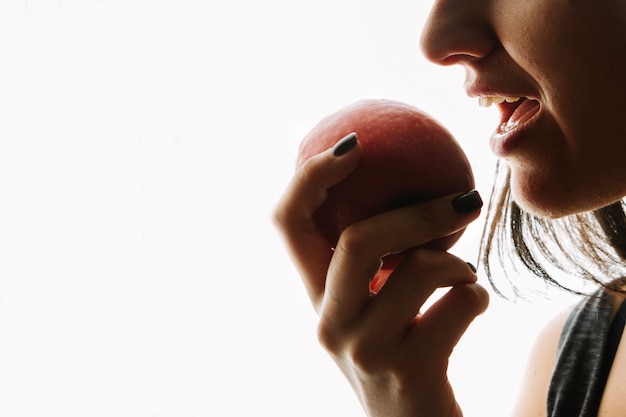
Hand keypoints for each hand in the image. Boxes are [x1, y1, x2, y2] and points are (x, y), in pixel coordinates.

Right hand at [274, 136, 489, 416]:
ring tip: (464, 275)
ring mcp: (363, 350)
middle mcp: (327, 322)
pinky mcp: (408, 372)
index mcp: (315, 296)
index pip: (286, 224)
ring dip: (459, 263)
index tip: (354, 146)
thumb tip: (415, 182)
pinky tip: (470, 307)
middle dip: (420, 212)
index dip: (310, 177)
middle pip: (359, 239)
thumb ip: (376, 258)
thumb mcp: (373, 305)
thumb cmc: (399, 351)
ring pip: (419, 269)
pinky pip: (458, 304)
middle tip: (466, 199)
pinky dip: (476, 295)